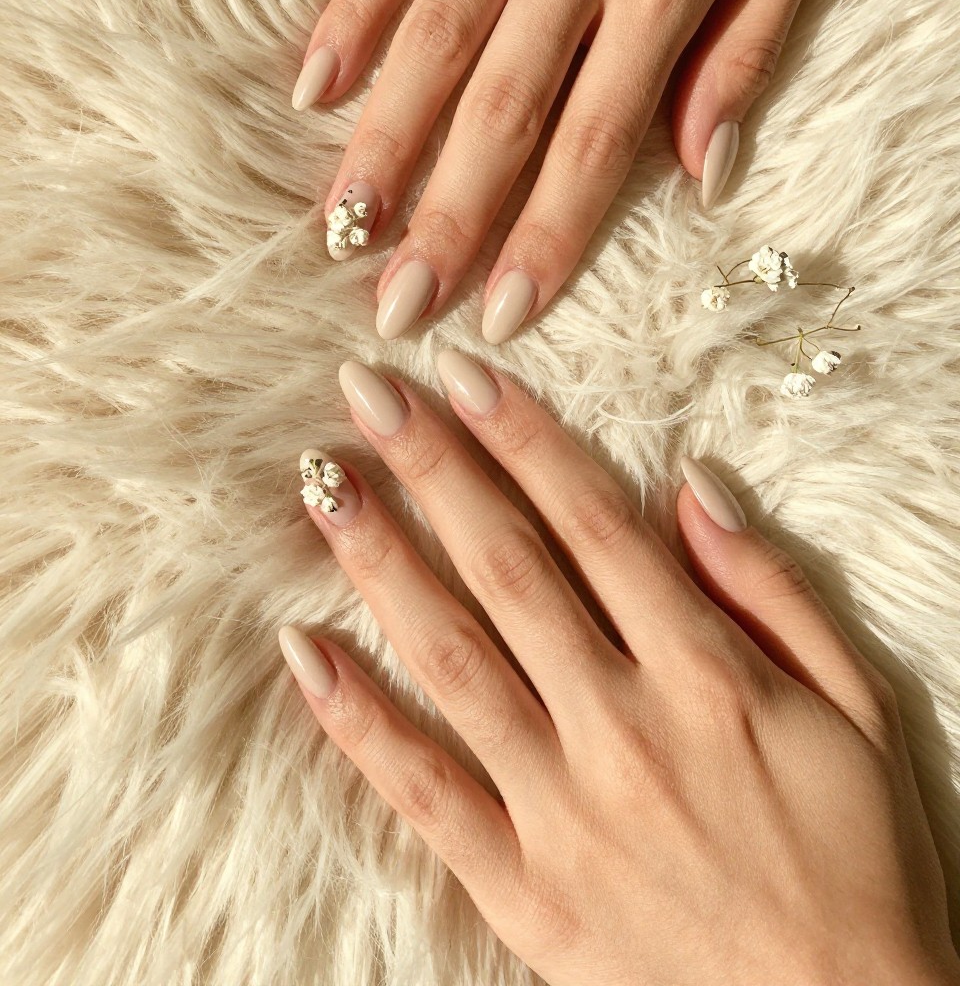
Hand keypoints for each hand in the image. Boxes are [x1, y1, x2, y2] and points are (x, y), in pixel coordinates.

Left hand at [279, 353, 959, 985]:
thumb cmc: (860, 866)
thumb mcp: (859, 711)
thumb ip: (772, 592)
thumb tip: (693, 487)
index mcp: (707, 674)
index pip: (595, 525)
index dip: (524, 439)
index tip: (462, 375)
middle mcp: (623, 724)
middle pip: (508, 569)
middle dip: (434, 469)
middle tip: (366, 393)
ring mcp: (563, 808)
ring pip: (453, 658)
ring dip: (380, 563)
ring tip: (321, 487)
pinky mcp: (521, 887)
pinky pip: (424, 792)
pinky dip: (357, 721)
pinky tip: (303, 650)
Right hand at [293, 0, 846, 342]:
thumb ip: (744, 55)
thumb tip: (698, 176)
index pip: (597, 137)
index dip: (547, 235)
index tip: (498, 314)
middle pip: (501, 106)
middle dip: (447, 216)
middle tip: (395, 305)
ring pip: (435, 36)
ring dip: (383, 140)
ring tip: (341, 224)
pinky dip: (351, 14)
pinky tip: (313, 88)